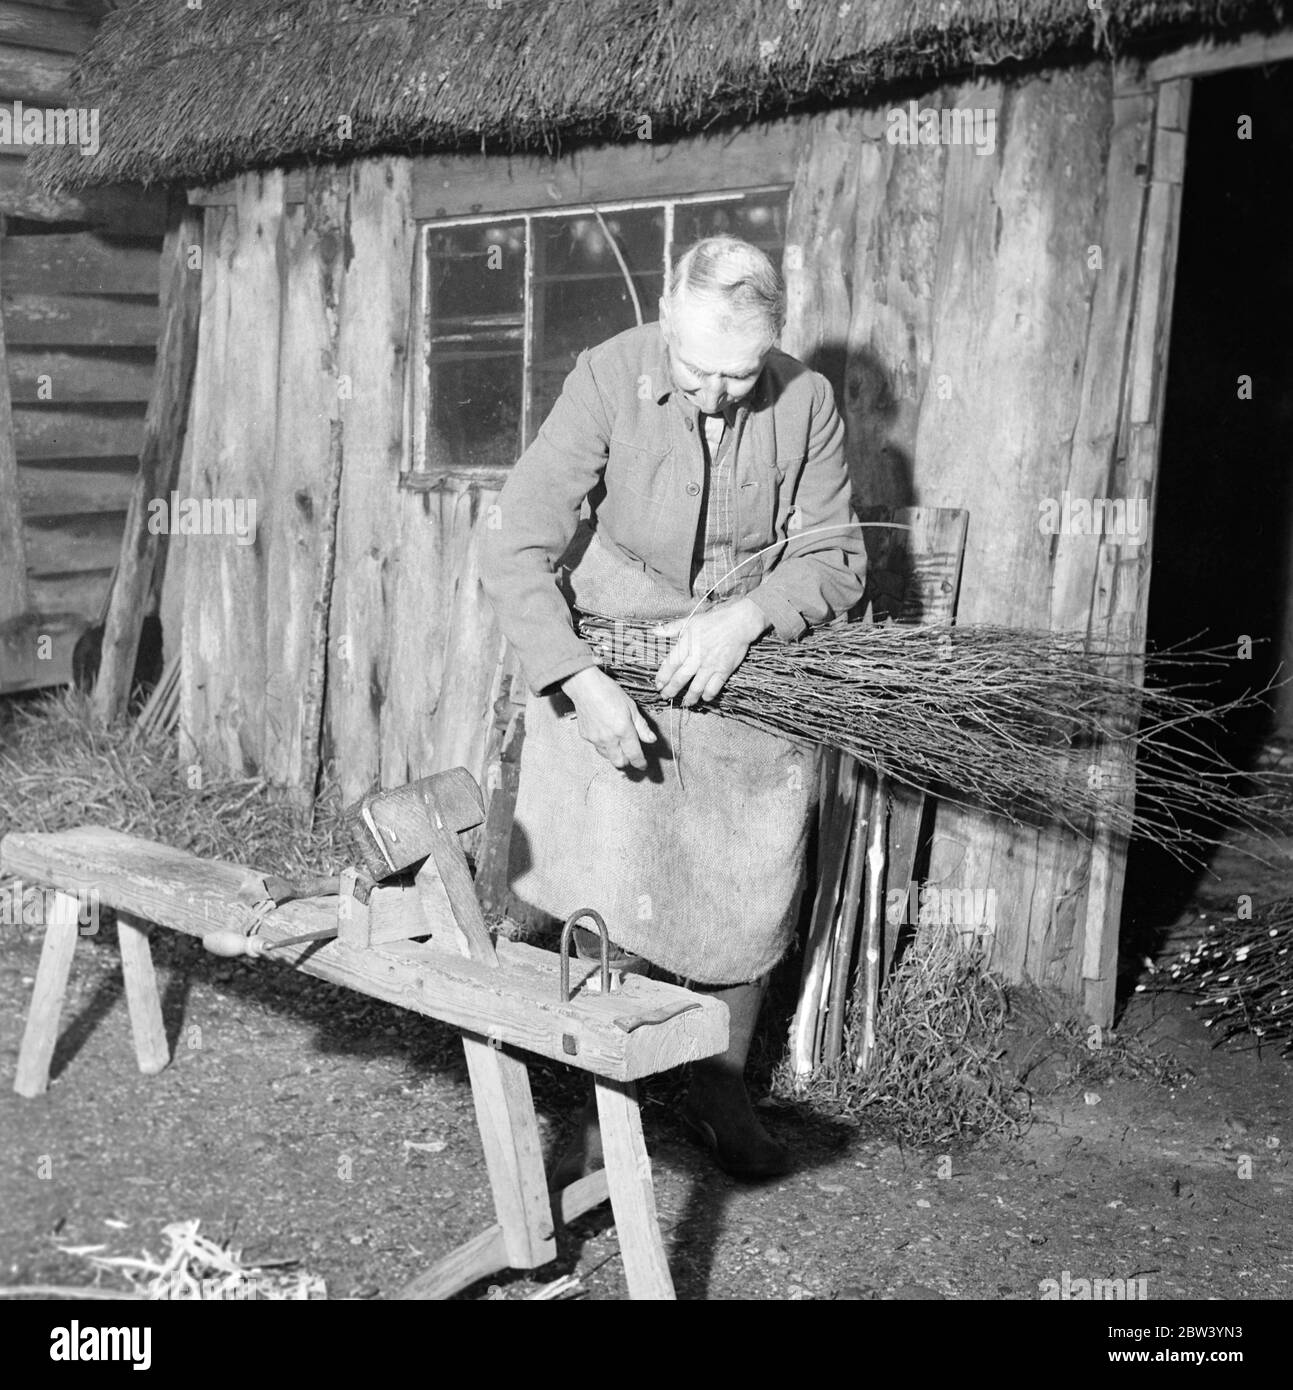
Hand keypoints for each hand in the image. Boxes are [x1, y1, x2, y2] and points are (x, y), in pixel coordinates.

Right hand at [560, 666, 656, 770]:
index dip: (640, 763)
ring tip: (618, 743)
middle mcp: (609, 738)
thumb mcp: (631, 707)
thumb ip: (641, 726)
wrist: (585, 686)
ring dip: (615, 754)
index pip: (634, 755)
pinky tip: (606, 734)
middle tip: (631, 755)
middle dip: (627, 762)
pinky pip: (597, 747)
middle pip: (620, 762)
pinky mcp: (586, 737)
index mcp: (623, 730)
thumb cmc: (608, 692)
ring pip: (608, 757)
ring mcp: (595, 739)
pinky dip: (604, 745)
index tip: (643, 765)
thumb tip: (651, 739)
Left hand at [653, 598, 770, 706]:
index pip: (670, 664)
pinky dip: (708, 695)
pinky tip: (704, 698)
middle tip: (665, 696)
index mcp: (686, 645)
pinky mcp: (723, 670)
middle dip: (671, 690)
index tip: (658, 684)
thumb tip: (655, 631)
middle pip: (680, 679)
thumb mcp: (690, 620)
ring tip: (684, 703)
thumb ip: (672, 628)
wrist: (738, 622)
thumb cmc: (714, 621)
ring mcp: (710, 665)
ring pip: (696, 687)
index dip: (662, 677)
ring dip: (689, 698)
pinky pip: (713, 688)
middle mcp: (696, 657)